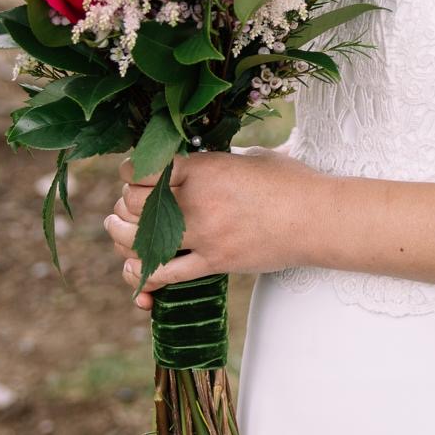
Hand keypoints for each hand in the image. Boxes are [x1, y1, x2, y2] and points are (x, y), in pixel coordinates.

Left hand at [103, 146, 320, 310]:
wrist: (317, 218)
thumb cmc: (292, 182)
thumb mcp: (251, 158)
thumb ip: (219, 162)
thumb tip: (203, 164)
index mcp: (205, 167)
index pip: (144, 169)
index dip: (130, 171)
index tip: (132, 173)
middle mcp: (198, 201)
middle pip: (133, 205)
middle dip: (122, 204)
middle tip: (125, 206)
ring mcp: (205, 235)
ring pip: (140, 241)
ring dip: (120, 237)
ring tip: (117, 230)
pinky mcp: (214, 263)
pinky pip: (166, 275)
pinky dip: (143, 277)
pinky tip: (135, 271)